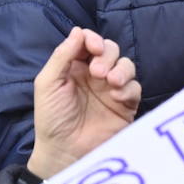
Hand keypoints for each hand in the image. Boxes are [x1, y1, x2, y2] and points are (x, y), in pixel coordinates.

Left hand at [26, 27, 140, 179]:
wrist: (65, 152)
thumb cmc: (52, 118)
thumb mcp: (48, 84)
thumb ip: (62, 56)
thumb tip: (79, 30)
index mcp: (75, 67)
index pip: (89, 42)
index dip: (93, 39)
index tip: (92, 46)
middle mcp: (95, 75)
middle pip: (111, 50)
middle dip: (107, 55)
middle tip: (97, 72)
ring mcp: (111, 90)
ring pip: (126, 65)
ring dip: (121, 68)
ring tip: (111, 82)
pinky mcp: (125, 106)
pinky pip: (135, 87)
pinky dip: (129, 88)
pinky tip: (116, 97)